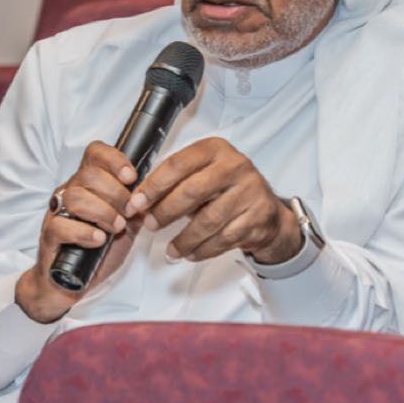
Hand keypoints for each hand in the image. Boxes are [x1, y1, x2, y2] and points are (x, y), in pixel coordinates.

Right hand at [15, 142, 137, 322]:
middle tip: (128, 213)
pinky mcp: (49, 236)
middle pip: (88, 174)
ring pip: (75, 197)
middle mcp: (70, 193)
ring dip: (103, 212)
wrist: (72, 281)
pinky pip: (61, 226)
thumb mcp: (126, 226)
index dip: (114, 160)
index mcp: (88, 184)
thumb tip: (153, 195)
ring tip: (115, 228)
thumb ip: (137, 209)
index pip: (95, 154)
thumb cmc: (98, 251)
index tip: (131, 177)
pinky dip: (85, 233)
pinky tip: (99, 240)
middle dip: (116, 193)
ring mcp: (57, 213)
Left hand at [125, 137, 301, 264]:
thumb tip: (140, 200)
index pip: (178, 164)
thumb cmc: (226, 189)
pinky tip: (191, 253)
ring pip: (208, 220)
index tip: (137, 202)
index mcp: (215, 149)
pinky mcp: (257, 217)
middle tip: (150, 224)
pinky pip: (224, 239)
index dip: (154, 185)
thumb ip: (174, 182)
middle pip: (192, 191)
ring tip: (171, 249)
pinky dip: (203, 250)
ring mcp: (249, 192)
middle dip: (166, 211)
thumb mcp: (202, 173)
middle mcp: (235, 166)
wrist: (266, 210)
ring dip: (184, 239)